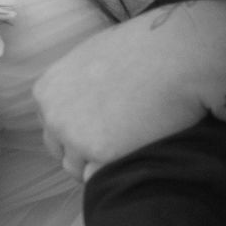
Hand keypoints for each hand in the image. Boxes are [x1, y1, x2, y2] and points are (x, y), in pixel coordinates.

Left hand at [35, 0, 225, 183]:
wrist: (178, 55)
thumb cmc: (145, 48)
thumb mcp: (93, 56)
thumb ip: (75, 83)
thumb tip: (81, 104)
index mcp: (47, 90)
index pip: (51, 126)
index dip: (78, 130)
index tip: (102, 127)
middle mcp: (53, 114)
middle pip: (61, 151)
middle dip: (85, 151)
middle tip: (120, 140)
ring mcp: (73, 136)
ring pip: (79, 168)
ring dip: (101, 164)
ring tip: (131, 147)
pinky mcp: (100, 153)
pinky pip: (99, 177)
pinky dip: (115, 172)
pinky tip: (135, 157)